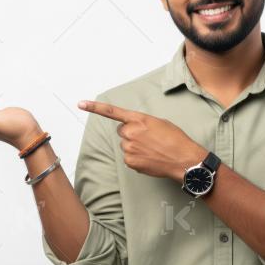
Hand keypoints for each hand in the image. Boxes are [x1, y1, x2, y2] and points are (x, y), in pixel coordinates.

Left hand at [77, 100, 206, 180]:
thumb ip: (142, 123)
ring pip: (125, 144)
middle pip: (122, 131)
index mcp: (138, 119)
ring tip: (152, 149)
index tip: (80, 104)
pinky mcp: (130, 161)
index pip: (112, 111)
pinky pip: (128, 157)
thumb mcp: (159, 122)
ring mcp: (129, 147)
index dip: (94, 107)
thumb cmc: (175, 139)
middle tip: (148, 138)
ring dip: (134, 145)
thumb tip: (132, 129)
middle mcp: (130, 132)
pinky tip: (150, 157)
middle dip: (131, 133)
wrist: (184, 159)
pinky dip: (137, 157)